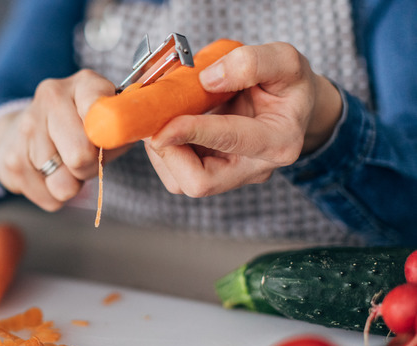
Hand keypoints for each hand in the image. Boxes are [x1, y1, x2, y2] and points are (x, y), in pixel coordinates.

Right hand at [0, 69, 119, 210]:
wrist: (20, 130)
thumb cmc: (78, 129)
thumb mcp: (108, 123)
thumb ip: (121, 131)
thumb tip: (122, 140)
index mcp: (83, 83)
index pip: (101, 112)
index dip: (108, 136)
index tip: (107, 141)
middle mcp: (51, 98)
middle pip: (81, 156)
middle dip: (89, 168)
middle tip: (86, 159)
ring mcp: (26, 128)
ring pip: (64, 184)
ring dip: (71, 183)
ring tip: (64, 164)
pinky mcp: (11, 160)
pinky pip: (49, 199)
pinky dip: (53, 195)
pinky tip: (46, 174)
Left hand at [143, 42, 342, 196]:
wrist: (290, 107)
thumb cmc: (288, 85)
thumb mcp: (285, 61)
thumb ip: (252, 62)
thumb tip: (208, 79)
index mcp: (278, 141)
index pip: (230, 141)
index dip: (192, 131)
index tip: (163, 125)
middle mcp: (254, 168)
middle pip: (199, 182)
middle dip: (169, 153)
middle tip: (156, 121)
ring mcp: (231, 177)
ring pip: (181, 182)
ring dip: (162, 151)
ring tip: (165, 117)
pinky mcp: (211, 177)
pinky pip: (176, 175)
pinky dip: (164, 151)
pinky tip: (170, 126)